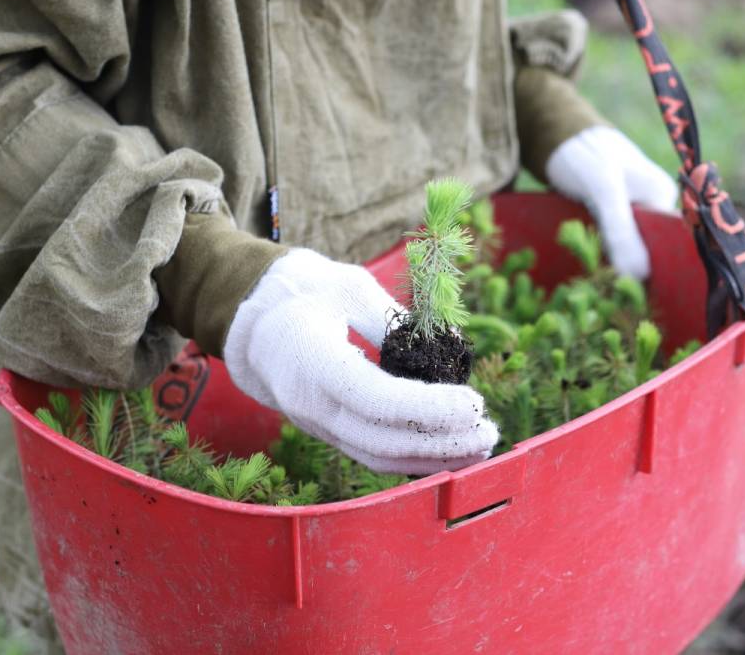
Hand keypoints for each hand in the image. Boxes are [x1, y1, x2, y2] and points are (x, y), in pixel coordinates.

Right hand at [223, 249, 498, 474]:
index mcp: (311, 362)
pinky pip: (372, 454)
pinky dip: (414, 458)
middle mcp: (310, 405)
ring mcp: (317, 426)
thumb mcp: (349, 287)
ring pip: (378, 457)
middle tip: (490, 430)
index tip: (473, 402)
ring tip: (481, 446)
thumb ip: (394, 322)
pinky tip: (451, 451)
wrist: (254, 323)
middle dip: (442, 441)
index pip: (375, 399)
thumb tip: (447, 350)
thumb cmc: (304, 293)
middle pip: (381, 440)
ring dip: (434, 458)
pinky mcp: (329, 432)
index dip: (428, 408)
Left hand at [545, 126, 678, 279]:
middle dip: (633, 268)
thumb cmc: (582, 154)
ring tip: (601, 283)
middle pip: (649, 247)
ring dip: (615, 262)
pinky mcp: (608, 213)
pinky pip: (611, 240)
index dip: (656, 268)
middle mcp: (651, 203)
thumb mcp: (604, 191)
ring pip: (628, 246)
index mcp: (662, 195)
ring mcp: (630, 208)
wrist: (553, 134)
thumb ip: (622, 231)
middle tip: (613, 291)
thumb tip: (639, 275)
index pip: (670, 242)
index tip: (636, 292)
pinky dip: (602, 252)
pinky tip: (592, 266)